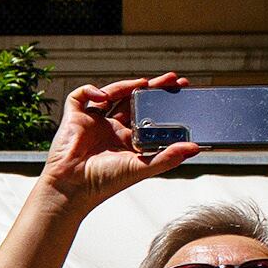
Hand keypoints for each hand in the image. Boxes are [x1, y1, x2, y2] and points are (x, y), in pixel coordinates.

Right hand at [39, 75, 197, 217]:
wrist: (73, 188)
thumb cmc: (102, 183)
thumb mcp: (141, 168)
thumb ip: (168, 157)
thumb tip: (195, 147)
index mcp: (127, 140)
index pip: (147, 115)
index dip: (162, 102)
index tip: (180, 91)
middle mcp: (111, 128)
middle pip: (133, 100)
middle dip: (152, 88)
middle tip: (171, 79)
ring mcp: (93, 121)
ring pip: (111, 93)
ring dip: (127, 86)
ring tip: (143, 83)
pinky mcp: (74, 117)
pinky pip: (81, 95)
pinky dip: (92, 90)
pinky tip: (103, 95)